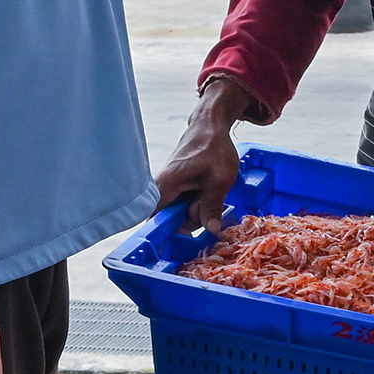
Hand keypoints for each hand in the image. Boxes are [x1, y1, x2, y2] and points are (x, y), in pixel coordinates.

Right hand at [157, 75, 252, 232]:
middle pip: (172, 220)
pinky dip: (199, 204)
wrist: (210, 126)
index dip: (164, 236)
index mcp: (165, 187)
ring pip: (181, 213)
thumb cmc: (214, 149)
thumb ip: (212, 207)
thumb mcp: (219, 180)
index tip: (178, 247)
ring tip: (212, 192)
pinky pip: (185, 204)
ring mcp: (169, 189)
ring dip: (199, 211)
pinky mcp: (177, 188)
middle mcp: (161, 190)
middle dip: (192, 221)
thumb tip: (211, 231)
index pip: (154, 220)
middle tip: (211, 208)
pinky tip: (210, 193)